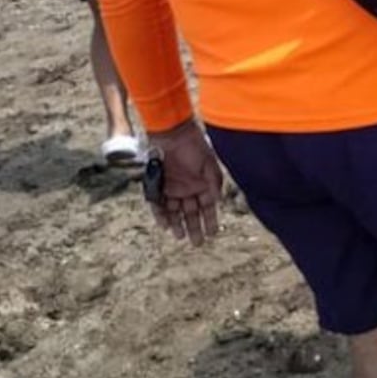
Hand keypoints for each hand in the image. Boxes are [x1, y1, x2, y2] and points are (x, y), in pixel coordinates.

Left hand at [145, 117, 223, 246]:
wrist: (172, 134)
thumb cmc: (193, 147)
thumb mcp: (209, 164)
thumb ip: (214, 183)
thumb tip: (218, 201)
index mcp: (202, 185)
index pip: (207, 207)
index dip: (210, 220)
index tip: (213, 233)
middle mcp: (188, 189)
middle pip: (192, 213)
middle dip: (195, 228)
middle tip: (197, 243)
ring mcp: (173, 188)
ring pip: (175, 212)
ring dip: (178, 224)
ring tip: (180, 236)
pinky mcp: (158, 186)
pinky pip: (159, 204)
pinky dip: (161, 215)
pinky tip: (165, 225)